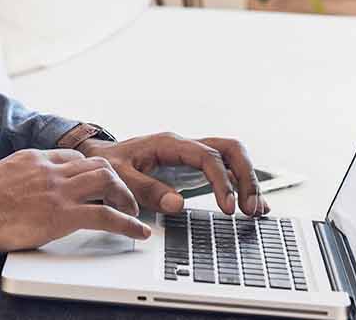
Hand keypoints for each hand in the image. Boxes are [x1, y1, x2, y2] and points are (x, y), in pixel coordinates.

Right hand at [0, 148, 152, 256]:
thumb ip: (17, 180)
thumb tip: (19, 193)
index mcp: (33, 158)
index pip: (73, 157)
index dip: (90, 172)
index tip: (98, 184)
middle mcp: (49, 168)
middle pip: (97, 164)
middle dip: (115, 181)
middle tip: (122, 198)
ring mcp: (57, 190)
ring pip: (108, 181)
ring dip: (125, 197)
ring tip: (132, 212)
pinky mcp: (62, 214)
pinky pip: (106, 215)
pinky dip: (128, 224)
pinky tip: (137, 232)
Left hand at [76, 132, 266, 216]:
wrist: (99, 158)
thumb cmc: (108, 164)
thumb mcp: (119, 177)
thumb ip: (147, 190)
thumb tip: (178, 205)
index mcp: (170, 144)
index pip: (208, 156)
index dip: (222, 181)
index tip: (227, 207)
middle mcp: (186, 146)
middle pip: (230, 149)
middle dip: (246, 177)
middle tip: (250, 208)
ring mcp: (193, 155)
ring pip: (232, 157)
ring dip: (248, 181)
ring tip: (256, 210)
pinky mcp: (195, 168)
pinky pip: (226, 170)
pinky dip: (242, 185)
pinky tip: (254, 205)